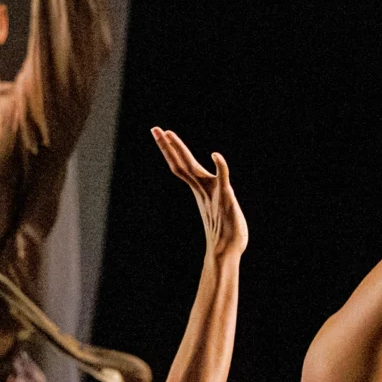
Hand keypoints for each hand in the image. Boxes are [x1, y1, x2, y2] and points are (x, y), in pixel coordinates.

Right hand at [151, 127, 247, 258]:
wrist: (225, 253)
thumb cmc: (225, 235)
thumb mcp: (219, 209)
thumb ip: (215, 200)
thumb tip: (214, 197)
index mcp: (200, 190)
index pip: (181, 166)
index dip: (172, 150)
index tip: (162, 134)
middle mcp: (202, 189)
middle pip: (181, 163)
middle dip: (168, 145)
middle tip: (155, 129)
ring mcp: (211, 193)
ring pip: (192, 167)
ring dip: (180, 150)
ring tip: (169, 134)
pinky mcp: (226, 198)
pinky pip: (222, 179)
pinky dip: (220, 166)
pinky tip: (216, 155)